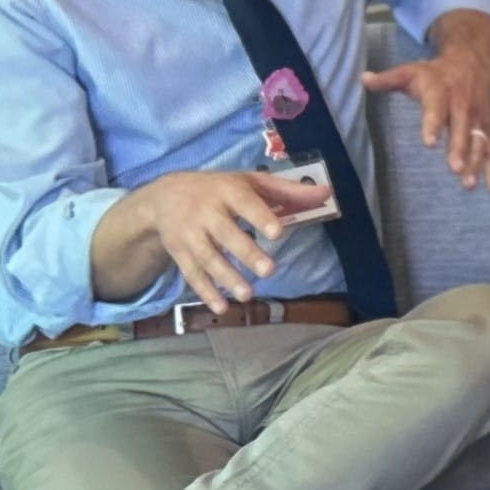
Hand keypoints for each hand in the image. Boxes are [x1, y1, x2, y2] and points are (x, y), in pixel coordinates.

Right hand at [129, 168, 329, 309]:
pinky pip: (191, 274)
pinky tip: (223, 308)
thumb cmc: (219, 189)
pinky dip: (205, 291)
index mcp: (227, 191)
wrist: (163, 196)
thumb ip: (287, 191)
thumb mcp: (250, 182)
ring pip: (208, 257)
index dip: (260, 217)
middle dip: (246, 253)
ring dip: (227, 278)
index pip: (244, 203)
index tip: (278, 232)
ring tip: (249, 295)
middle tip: (269, 271)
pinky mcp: (179, 252)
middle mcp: (205, 212)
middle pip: (226, 234)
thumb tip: (326, 193)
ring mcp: (190, 234)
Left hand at [361, 11, 489, 191]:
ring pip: (479, 142)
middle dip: (460, 150)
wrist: (472, 61)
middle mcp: (462, 107)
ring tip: (469, 183)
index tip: (430, 142)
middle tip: (455, 168)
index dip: (434, 125)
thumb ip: (388, 79)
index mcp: (441, 93)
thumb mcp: (411, 71)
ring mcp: (477, 119)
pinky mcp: (487, 128)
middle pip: (462, 130)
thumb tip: (363, 79)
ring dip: (476, 163)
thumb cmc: (436, 72)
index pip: (437, 110)